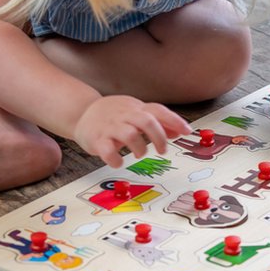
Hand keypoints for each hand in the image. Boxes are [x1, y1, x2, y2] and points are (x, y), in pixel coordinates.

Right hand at [73, 95, 190, 167]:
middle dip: (158, 137)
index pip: (158, 110)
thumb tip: (180, 130)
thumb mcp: (136, 113)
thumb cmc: (113, 114)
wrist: (81, 111)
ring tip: (139, 154)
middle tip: (162, 150)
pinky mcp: (96, 139)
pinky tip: (118, 162)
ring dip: (139, 148)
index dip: (174, 120)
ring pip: (129, 134)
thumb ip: (157, 121)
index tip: (187, 132)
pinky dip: (115, 158)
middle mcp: (124, 115)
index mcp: (135, 108)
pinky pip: (107, 149)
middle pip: (146, 121)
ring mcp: (110, 127)